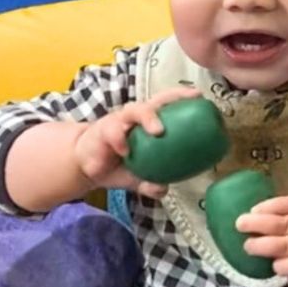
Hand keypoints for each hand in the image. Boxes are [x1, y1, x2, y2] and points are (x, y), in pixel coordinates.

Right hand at [72, 86, 200, 196]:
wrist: (86, 166)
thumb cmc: (117, 164)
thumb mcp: (137, 177)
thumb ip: (150, 183)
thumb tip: (162, 189)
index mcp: (149, 123)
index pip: (169, 104)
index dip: (184, 98)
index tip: (201, 97)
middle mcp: (136, 117)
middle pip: (156, 99)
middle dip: (174, 97)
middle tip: (190, 101)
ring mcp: (119, 121)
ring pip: (135, 110)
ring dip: (148, 117)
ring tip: (158, 131)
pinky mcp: (102, 130)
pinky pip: (113, 132)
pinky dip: (120, 140)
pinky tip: (125, 152)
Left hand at [237, 196, 287, 286]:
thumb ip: (285, 219)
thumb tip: (250, 217)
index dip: (270, 206)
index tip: (252, 210)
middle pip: (285, 223)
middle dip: (259, 223)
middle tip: (240, 224)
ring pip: (285, 245)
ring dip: (262, 245)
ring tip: (248, 246)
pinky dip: (277, 265)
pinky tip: (271, 265)